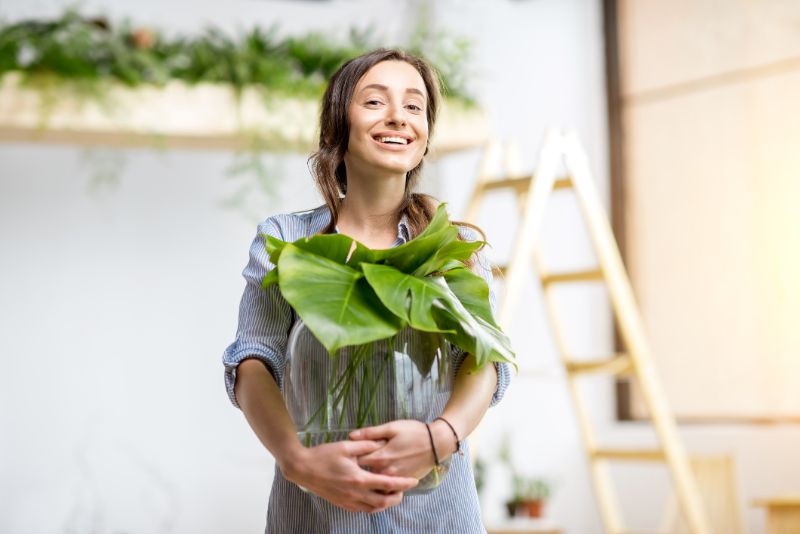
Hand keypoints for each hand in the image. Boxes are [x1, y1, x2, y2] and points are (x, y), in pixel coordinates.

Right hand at [280, 439, 417, 513]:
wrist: (302, 469)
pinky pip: (362, 509)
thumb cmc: (323, 455)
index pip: (387, 484)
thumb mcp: (346, 446)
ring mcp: (348, 501)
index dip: (403, 484)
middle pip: (383, 502)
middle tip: (403, 490)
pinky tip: (374, 496)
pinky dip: (372, 505)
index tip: (414, 481)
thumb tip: (382, 444)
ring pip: (373, 509)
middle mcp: (355, 493)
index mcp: (359, 479)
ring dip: (385, 503)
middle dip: (397, 498)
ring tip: (391, 493)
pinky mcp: (341, 503)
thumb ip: (366, 445)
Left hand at [349, 420, 441, 478]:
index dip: (351, 456)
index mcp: (380, 457)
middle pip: (364, 473)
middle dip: (358, 468)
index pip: (357, 460)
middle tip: (354, 462)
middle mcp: (385, 471)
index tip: (348, 453)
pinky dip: (381, 484)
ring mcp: (395, 479)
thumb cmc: (414, 432)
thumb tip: (351, 436)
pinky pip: (387, 487)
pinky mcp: (403, 482)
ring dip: (369, 477)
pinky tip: (379, 477)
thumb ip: (370, 433)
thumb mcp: (392, 428)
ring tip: (364, 471)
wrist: (437, 444)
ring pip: (375, 482)